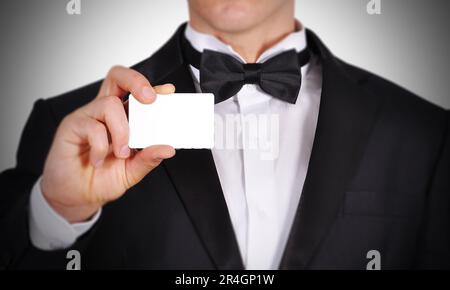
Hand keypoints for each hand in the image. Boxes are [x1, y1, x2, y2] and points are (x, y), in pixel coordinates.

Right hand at [41, 66, 175, 222]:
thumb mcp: (132, 171)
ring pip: (109, 104)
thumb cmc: (101, 179)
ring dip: (122, 130)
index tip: (168, 92)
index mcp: (121, 118)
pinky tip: (99, 160)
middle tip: (150, 100)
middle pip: (117, 77)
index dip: (152, 87)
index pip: (135, 92)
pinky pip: (92, 126)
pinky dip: (101, 146)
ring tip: (122, 153)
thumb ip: (149, 158)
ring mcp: (87, 117)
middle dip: (137, 82)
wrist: (76, 197)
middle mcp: (104, 113)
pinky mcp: (71, 127)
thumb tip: (168, 148)